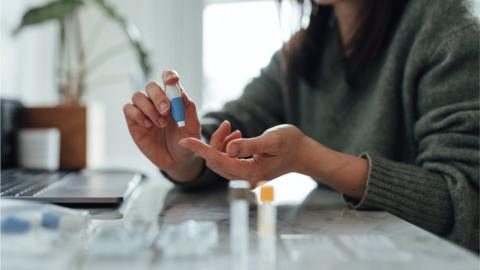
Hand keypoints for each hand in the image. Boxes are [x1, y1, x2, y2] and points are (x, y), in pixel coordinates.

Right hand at [123, 70, 241, 181]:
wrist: (178, 160)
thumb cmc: (186, 139)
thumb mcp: (193, 125)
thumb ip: (188, 108)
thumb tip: (180, 92)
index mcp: (173, 98)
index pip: (167, 78)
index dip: (168, 75)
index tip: (171, 80)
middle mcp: (157, 101)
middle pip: (151, 86)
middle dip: (158, 96)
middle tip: (166, 111)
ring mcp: (144, 111)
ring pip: (138, 96)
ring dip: (149, 108)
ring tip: (160, 123)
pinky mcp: (134, 122)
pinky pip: (128, 109)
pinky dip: (137, 114)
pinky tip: (148, 125)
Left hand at [178, 124, 308, 184]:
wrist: (302, 153)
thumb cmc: (291, 144)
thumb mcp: (272, 140)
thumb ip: (250, 145)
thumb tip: (229, 149)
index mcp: (251, 172)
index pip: (218, 161)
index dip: (200, 149)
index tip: (184, 141)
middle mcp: (245, 179)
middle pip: (216, 162)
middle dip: (214, 143)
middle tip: (227, 125)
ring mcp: (244, 177)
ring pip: (220, 160)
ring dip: (221, 144)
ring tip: (235, 131)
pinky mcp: (244, 172)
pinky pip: (226, 160)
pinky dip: (226, 147)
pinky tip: (237, 136)